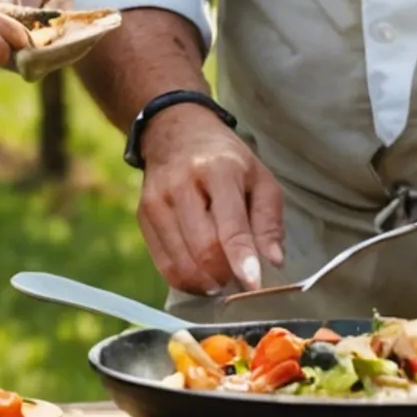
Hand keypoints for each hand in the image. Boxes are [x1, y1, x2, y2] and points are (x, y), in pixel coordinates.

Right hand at [137, 104, 284, 293]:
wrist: (176, 133)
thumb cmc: (226, 160)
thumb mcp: (259, 178)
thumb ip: (269, 220)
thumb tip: (273, 261)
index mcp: (219, 171)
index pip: (230, 224)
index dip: (241, 257)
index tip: (253, 284)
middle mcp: (183, 185)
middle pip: (203, 248)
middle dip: (225, 274)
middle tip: (239, 279)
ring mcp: (158, 201)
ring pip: (181, 262)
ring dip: (205, 282)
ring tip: (222, 279)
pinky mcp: (142, 216)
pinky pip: (163, 264)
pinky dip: (185, 279)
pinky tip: (201, 277)